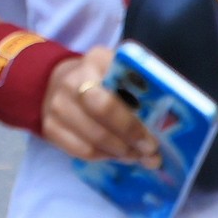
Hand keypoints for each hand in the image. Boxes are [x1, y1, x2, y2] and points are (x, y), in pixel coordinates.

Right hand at [39, 46, 157, 165]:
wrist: (56, 82)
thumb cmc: (102, 80)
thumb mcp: (121, 72)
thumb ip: (142, 89)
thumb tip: (168, 124)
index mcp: (96, 61)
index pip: (116, 87)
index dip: (134, 117)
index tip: (154, 137)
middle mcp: (72, 81)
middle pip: (102, 112)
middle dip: (130, 136)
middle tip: (149, 151)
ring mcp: (56, 105)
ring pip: (93, 138)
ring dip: (120, 152)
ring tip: (136, 155)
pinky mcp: (50, 127)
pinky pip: (81, 151)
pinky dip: (104, 157)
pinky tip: (116, 154)